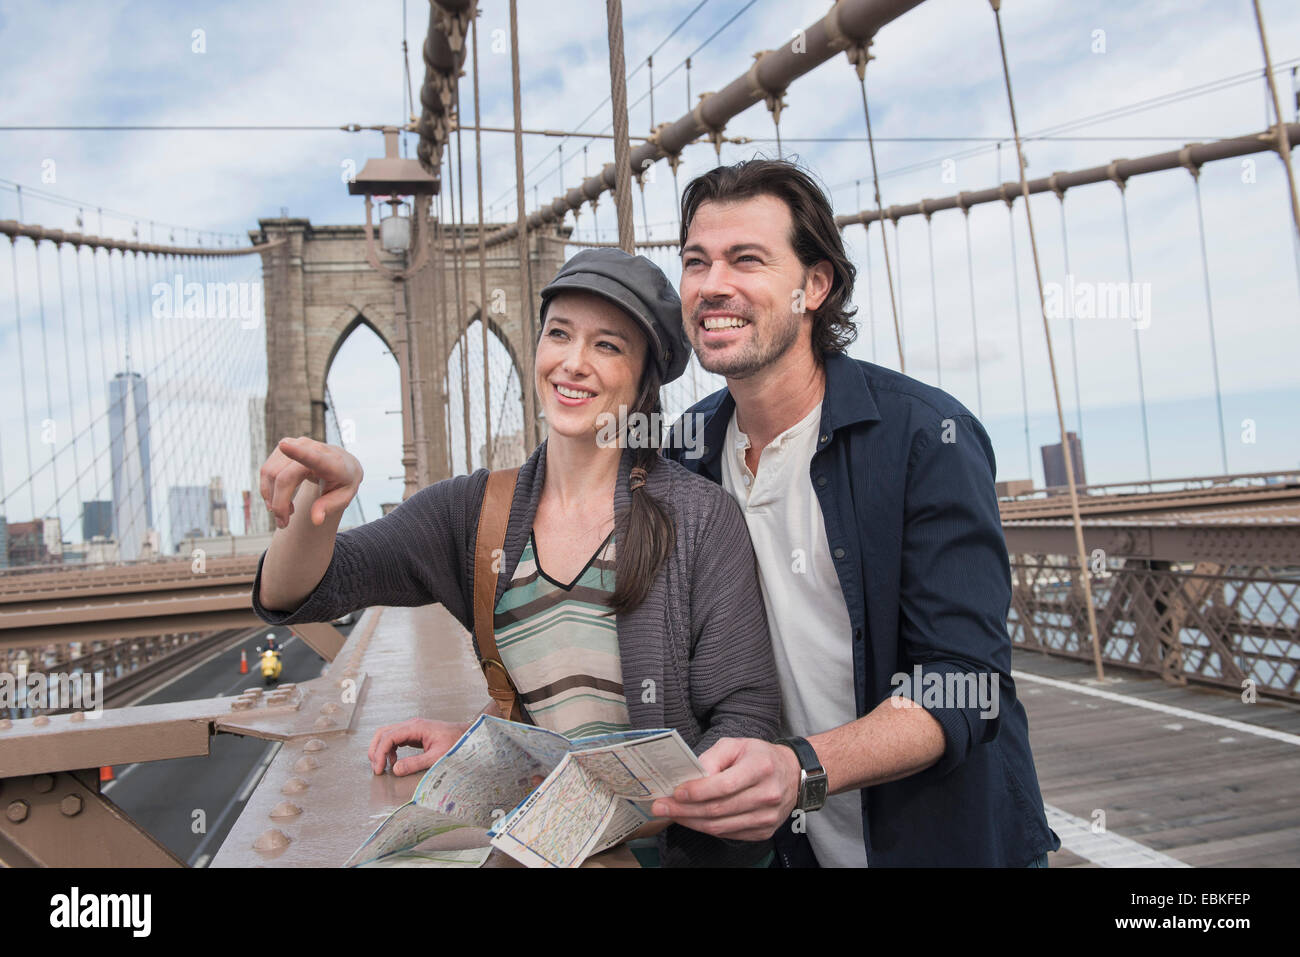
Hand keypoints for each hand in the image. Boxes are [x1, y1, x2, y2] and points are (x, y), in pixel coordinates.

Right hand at [258, 435, 362, 528]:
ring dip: (271, 498)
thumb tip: (316, 520)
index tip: (284, 446)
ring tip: (285, 513)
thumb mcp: (344, 497)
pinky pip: (267, 470)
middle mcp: (313, 448)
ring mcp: (297, 444)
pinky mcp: (285, 446)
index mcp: (332, 463)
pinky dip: (268, 489)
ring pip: (271, 474)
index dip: (298, 453)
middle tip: (283, 524)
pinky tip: (281, 499)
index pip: (314, 458)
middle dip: (279, 504)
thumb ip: (329, 507)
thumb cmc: (343, 482)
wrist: (341, 462)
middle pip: (284, 478)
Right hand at [367, 718, 468, 775]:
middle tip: (375, 768)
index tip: (378, 768)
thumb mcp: (437, 756)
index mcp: (416, 727)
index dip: (379, 753)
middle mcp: (411, 724)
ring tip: (381, 766)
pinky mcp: (414, 733)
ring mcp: (412, 728)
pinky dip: (389, 750)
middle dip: (375, 750)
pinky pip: (395, 739)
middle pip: (383, 733)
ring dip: (380, 749)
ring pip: (387, 734)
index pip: (389, 737)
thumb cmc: (456, 743)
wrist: (467, 735)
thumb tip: (396, 769)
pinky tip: (393, 762)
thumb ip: (416, 763)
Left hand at [650, 737, 801, 840]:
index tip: (675, 792)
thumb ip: (713, 756)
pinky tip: (692, 820)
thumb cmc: (759, 756)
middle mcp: (767, 795)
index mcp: (761, 768)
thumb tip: (692, 775)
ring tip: (671, 814)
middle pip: (718, 809)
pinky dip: (706, 828)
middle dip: (684, 810)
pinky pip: (728, 834)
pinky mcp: (764, 831)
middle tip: (661, 806)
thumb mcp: (736, 744)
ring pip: (720, 826)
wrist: (792, 774)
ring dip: (691, 822)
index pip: (724, 785)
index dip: (697, 791)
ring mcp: (767, 817)